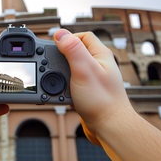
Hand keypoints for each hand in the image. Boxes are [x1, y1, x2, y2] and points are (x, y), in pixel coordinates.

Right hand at [53, 29, 134, 144]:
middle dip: (61, 56)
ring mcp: (95, 79)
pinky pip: (72, 83)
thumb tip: (60, 33)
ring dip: (60, 73)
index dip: (68, 37)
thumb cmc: (102, 100)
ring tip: (54, 79)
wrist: (110, 127)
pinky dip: (64, 86)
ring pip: (72, 68)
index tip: (54, 45)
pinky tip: (61, 92)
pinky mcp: (89, 91)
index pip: (83, 36)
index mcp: (101, 55)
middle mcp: (99, 65)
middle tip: (50, 63)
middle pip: (76, 51)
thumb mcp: (84, 70)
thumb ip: (72, 50)